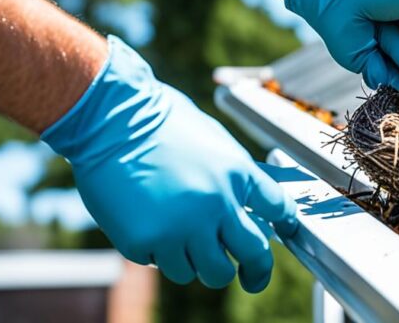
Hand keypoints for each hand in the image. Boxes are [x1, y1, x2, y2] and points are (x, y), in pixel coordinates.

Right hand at [41, 37, 296, 291]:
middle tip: (251, 277)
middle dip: (255, 272)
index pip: (279, 210)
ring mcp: (179, 228)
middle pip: (253, 257)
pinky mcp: (143, 243)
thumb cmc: (165, 125)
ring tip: (184, 236)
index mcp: (238, 175)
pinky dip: (161, 253)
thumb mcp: (217, 144)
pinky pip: (163, 264)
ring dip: (200, 261)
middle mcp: (215, 205)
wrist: (113, 120)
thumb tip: (262, 202)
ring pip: (206, 273)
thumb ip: (240, 178)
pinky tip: (151, 223)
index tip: (282, 232)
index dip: (285, 224)